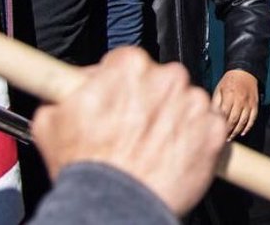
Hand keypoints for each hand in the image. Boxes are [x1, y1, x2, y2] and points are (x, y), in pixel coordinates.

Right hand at [30, 48, 227, 217]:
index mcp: (130, 66)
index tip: (120, 102)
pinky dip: (196, 139)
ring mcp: (195, 101)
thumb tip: (78, 82)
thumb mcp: (54, 119)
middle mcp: (168, 76)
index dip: (122, 86)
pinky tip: (174, 156)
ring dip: (175, 119)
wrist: (117, 205)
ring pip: (187, 103)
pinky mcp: (215, 128)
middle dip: (152, 101)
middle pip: (163, 81)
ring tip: (154, 148)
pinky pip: (208, 126)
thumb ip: (72, 90)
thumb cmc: (85, 166)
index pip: (130, 64)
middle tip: (136, 130)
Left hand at [212, 68, 259, 140]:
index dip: (220, 124)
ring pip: (243, 121)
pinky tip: (242, 133)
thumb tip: (211, 116)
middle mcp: (240, 100)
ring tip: (230, 137)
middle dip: (228, 131)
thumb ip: (215, 103)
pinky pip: (253, 118)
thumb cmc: (229, 81)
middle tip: (222, 138)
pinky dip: (248, 127)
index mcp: (229, 96)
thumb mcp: (219, 89)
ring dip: (236, 131)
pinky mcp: (255, 104)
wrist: (244, 72)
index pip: (224, 114)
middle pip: (234, 120)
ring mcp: (249, 103)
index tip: (215, 131)